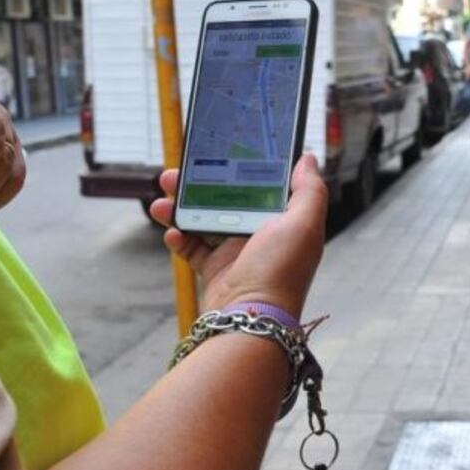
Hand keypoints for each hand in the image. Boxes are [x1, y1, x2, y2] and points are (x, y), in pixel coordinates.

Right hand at [149, 154, 326, 317]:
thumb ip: (309, 190)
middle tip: (174, 174)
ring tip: (160, 201)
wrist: (250, 319)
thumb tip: (308, 159)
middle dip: (198, 185)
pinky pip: (193, 248)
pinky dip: (179, 238)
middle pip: (225, 199)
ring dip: (180, 208)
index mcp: (282, 221)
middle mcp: (260, 235)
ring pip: (204, 220)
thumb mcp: (303, 225)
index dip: (239, 166)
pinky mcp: (215, 270)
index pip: (259, 185)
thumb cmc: (280, 272)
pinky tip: (171, 232)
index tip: (218, 151)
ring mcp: (236, 253)